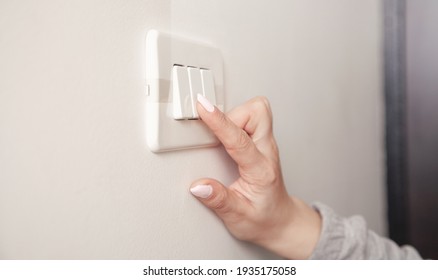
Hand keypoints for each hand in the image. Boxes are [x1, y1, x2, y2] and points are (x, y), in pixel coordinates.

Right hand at [190, 94, 321, 258]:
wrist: (281, 221)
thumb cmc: (263, 219)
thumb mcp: (238, 217)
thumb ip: (219, 200)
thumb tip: (199, 185)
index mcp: (261, 170)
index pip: (240, 139)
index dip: (219, 122)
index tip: (203, 107)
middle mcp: (267, 151)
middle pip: (258, 112)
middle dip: (232, 112)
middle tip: (214, 128)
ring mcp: (267, 145)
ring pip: (257, 111)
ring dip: (236, 115)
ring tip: (221, 134)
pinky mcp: (262, 142)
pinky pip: (253, 118)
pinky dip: (237, 119)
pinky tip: (227, 133)